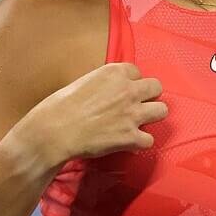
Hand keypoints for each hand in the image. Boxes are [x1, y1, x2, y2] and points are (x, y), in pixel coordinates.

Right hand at [11, 63, 167, 168]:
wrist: (53, 132)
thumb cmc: (60, 106)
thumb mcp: (84, 82)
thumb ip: (104, 84)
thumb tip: (108, 91)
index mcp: (115, 72)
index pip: (137, 72)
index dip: (130, 83)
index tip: (121, 92)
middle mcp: (128, 89)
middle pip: (156, 87)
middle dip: (148, 96)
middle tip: (136, 105)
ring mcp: (132, 113)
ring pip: (162, 111)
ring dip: (151, 116)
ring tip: (139, 123)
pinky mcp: (130, 136)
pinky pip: (149, 139)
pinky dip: (140, 143)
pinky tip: (130, 143)